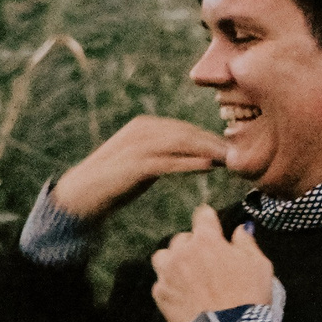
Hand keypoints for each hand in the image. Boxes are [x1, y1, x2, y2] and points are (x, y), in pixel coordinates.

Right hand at [53, 116, 228, 222]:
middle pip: (188, 133)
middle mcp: (142, 130)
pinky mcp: (134, 164)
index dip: (211, 137)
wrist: (82, 194)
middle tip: (240, 153)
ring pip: (182, 144)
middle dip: (214, 142)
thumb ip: (171, 156)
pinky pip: (168, 162)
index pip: (186, 129)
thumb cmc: (117, 181)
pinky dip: (190, 163)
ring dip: (208, 150)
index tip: (233, 147)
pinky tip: (208, 167)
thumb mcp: (148, 162)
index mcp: (146, 126)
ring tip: (230, 159)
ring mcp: (138, 145)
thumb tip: (204, 158)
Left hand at [149, 206, 276, 321]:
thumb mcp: (259, 265)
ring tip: (186, 272)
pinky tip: (183, 294)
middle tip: (206, 258)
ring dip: (174, 260)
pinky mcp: (160, 294)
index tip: (211, 223)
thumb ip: (246, 243)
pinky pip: (161, 281)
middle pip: (182, 238)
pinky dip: (170, 284)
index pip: (202, 215)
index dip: (208, 218)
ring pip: (163, 256)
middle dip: (193, 244)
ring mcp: (167, 273)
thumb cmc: (249, 295)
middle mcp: (182, 252)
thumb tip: (239, 229)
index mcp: (207, 240)